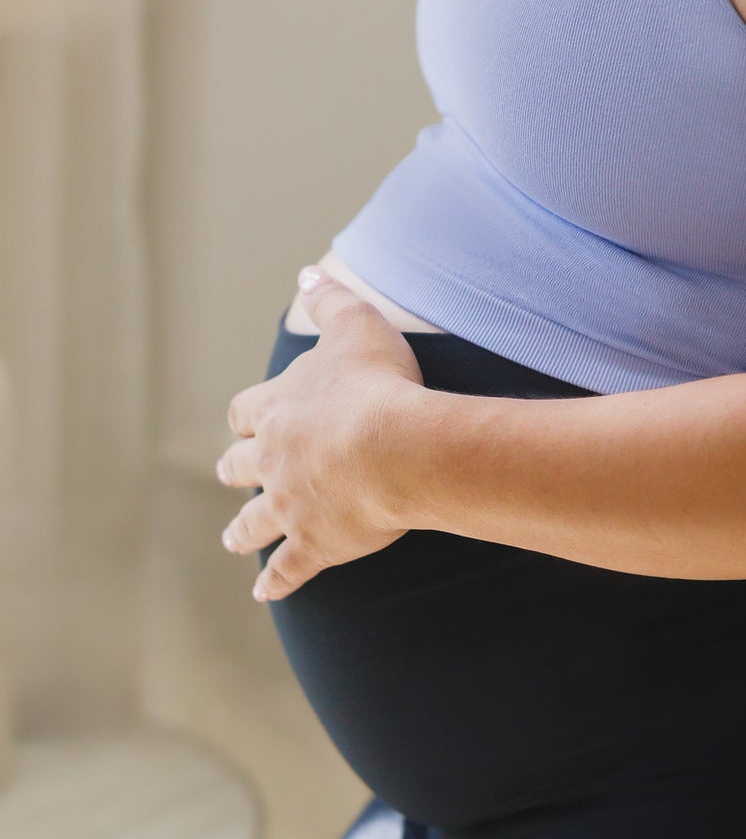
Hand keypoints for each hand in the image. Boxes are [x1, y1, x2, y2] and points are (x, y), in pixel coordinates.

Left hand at [215, 271, 425, 601]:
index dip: (249, 414)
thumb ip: (328, 298)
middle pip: (240, 466)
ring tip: (233, 536)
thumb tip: (306, 271)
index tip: (248, 419)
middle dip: (236, 468)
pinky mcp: (314, 543)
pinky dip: (277, 582)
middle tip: (232, 473)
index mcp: (279, 409)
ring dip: (242, 529)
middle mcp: (274, 459)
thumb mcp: (356, 324)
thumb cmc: (377, 382)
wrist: (395, 447)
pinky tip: (266, 594)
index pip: (248, 410)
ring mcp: (290, 504)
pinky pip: (288, 569)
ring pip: (253, 522)